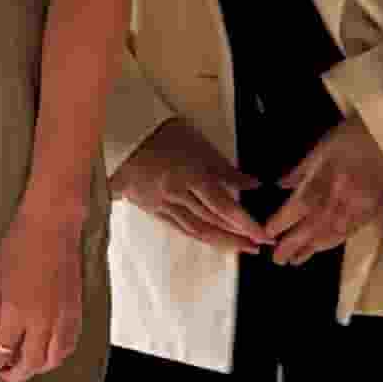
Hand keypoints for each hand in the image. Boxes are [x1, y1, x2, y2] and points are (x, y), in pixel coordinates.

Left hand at [0, 197, 87, 381]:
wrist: (52, 227)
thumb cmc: (17, 248)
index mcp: (16, 311)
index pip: (3, 351)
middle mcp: (42, 320)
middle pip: (30, 363)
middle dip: (15, 374)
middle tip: (3, 374)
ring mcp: (63, 317)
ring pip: (54, 359)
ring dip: (37, 368)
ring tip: (23, 366)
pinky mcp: (77, 311)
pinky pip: (70, 345)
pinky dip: (57, 356)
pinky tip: (46, 354)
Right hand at [109, 116, 269, 255]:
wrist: (119, 138)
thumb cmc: (160, 134)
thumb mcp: (197, 143)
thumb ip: (224, 168)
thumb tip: (253, 184)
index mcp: (191, 176)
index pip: (224, 207)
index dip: (245, 224)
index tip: (263, 234)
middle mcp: (178, 195)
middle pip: (212, 222)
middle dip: (238, 236)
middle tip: (259, 245)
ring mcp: (163, 204)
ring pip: (196, 229)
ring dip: (221, 241)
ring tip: (241, 248)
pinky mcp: (151, 208)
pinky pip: (179, 227)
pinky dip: (199, 236)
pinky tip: (212, 240)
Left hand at [255, 117, 382, 265]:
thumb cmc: (356, 136)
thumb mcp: (323, 147)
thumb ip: (301, 170)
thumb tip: (281, 185)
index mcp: (325, 181)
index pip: (297, 209)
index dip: (281, 224)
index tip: (267, 234)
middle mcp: (340, 200)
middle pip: (312, 228)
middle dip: (293, 246)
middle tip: (277, 260)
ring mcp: (357, 208)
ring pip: (331, 235)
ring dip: (312, 250)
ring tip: (296, 260)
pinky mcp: (373, 211)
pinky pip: (349, 233)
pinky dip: (333, 243)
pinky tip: (323, 247)